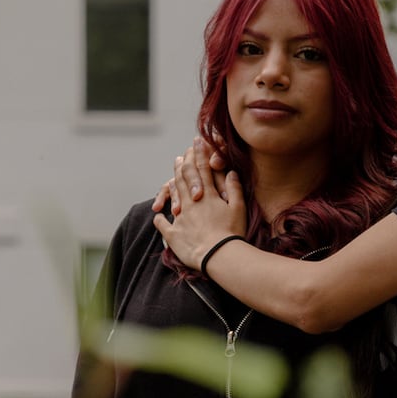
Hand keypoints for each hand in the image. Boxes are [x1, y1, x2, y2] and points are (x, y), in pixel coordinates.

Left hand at [151, 141, 247, 268]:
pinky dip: (160, 218)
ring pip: (174, 195)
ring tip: (173, 176)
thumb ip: (233, 188)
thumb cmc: (232, 233)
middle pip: (185, 179)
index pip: (203, 170)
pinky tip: (158, 213)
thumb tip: (230, 172)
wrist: (218, 255)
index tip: (197, 142)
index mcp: (208, 196)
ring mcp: (181, 217)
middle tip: (181, 156)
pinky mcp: (174, 234)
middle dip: (184, 165)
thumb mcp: (238, 208)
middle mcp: (192, 203)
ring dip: (173, 183)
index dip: (200, 154)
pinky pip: (163, 224)